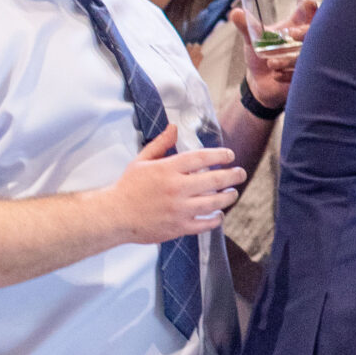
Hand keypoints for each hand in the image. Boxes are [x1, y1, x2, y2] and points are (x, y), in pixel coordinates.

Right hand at [110, 124, 243, 241]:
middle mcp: (176, 188)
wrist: (114, 216)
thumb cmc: (128, 187)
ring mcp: (179, 209)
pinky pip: (204, 224)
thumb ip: (161, 144)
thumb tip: (174, 127)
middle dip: (232, 176)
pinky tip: (219, 215)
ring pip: (214, 203)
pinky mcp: (178, 227)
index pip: (201, 158)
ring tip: (233, 193)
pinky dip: (215, 220)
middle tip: (241, 173)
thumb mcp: (142, 160)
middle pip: (214, 180)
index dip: (219, 155)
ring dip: (228, 197)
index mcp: (167, 169)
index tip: (230, 155)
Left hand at [231, 0, 315, 110]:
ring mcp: (308, 59)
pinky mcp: (306, 76)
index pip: (310, 12)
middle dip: (306, 31)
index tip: (307, 4)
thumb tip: (234, 13)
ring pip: (307, 55)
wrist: (259, 83)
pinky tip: (276, 76)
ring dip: (289, 59)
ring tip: (271, 63)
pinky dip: (288, 75)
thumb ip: (246, 26)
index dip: (311, 6)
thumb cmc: (259, 55)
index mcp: (296, 26)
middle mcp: (305, 41)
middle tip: (293, 34)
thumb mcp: (252, 39)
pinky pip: (302, 73)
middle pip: (317, 31)